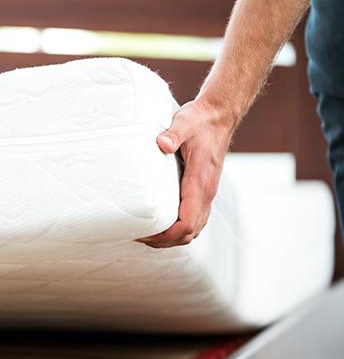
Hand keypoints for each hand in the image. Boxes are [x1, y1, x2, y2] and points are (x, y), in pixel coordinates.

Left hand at [138, 99, 234, 247]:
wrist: (219, 116)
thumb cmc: (200, 121)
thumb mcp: (184, 123)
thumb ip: (173, 134)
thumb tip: (161, 143)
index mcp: (200, 183)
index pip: (186, 222)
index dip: (166, 235)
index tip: (146, 234)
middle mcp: (206, 193)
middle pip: (189, 233)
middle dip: (165, 241)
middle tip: (140, 237)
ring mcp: (207, 193)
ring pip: (194, 229)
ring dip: (172, 238)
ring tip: (148, 235)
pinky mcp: (204, 190)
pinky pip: (195, 219)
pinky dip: (180, 229)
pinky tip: (163, 224)